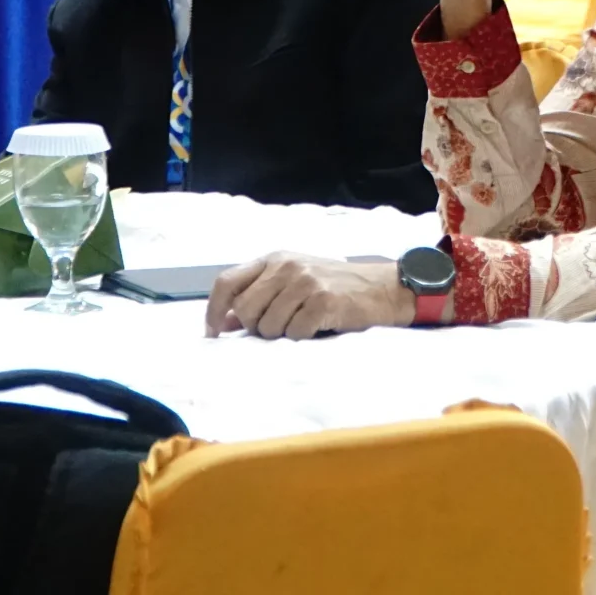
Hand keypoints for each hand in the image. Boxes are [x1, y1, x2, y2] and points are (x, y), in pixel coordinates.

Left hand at [206, 254, 412, 338]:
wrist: (382, 288)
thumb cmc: (336, 286)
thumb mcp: (294, 281)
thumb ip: (259, 295)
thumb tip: (223, 323)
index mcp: (274, 259)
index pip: (227, 282)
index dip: (214, 310)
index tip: (213, 333)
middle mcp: (286, 266)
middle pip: (244, 310)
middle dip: (256, 328)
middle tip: (279, 328)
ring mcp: (305, 282)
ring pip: (268, 327)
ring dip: (283, 335)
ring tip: (303, 324)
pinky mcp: (323, 301)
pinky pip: (295, 333)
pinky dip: (303, 337)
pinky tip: (318, 326)